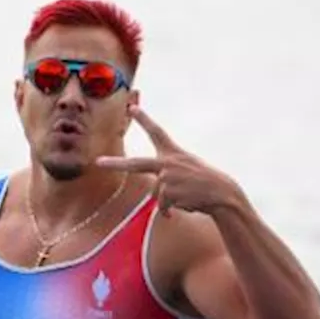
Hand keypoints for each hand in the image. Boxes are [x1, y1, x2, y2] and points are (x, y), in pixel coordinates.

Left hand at [96, 104, 242, 215]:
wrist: (222, 194)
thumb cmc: (204, 183)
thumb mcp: (186, 170)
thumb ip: (168, 174)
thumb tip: (155, 190)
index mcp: (174, 153)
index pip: (157, 132)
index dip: (144, 119)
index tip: (131, 107)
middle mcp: (168, 162)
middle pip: (136, 164)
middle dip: (115, 164)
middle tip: (98, 163)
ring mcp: (168, 177)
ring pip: (156, 194)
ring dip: (169, 201)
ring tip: (186, 197)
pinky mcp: (170, 192)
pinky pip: (163, 205)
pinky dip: (170, 211)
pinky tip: (185, 205)